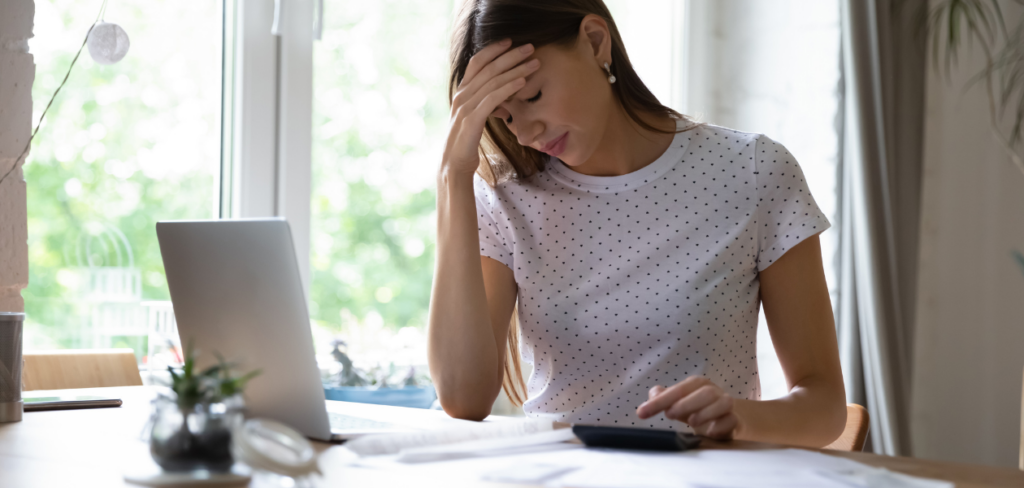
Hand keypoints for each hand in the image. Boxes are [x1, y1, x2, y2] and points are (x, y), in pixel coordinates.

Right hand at [442, 39, 540, 176]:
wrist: (454, 165)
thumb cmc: (467, 142)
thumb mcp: (476, 118)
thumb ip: (486, 105)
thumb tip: (503, 102)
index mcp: (462, 92)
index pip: (477, 63)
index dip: (493, 50)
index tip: (510, 41)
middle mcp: (462, 95)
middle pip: (488, 68)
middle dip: (510, 55)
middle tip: (530, 47)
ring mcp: (465, 106)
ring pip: (493, 81)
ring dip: (516, 69)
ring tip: (534, 63)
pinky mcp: (472, 119)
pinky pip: (493, 98)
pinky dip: (509, 88)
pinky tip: (522, 82)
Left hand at [635, 377, 740, 439]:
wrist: (724, 420)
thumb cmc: (697, 408)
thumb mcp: (678, 402)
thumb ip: (663, 397)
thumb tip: (653, 393)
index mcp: (697, 385)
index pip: (678, 389)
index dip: (659, 400)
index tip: (642, 412)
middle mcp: (714, 392)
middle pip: (704, 392)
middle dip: (686, 403)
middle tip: (669, 414)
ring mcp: (726, 405)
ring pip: (723, 403)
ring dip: (706, 412)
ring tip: (691, 422)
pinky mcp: (734, 420)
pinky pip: (732, 420)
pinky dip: (721, 426)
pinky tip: (709, 432)